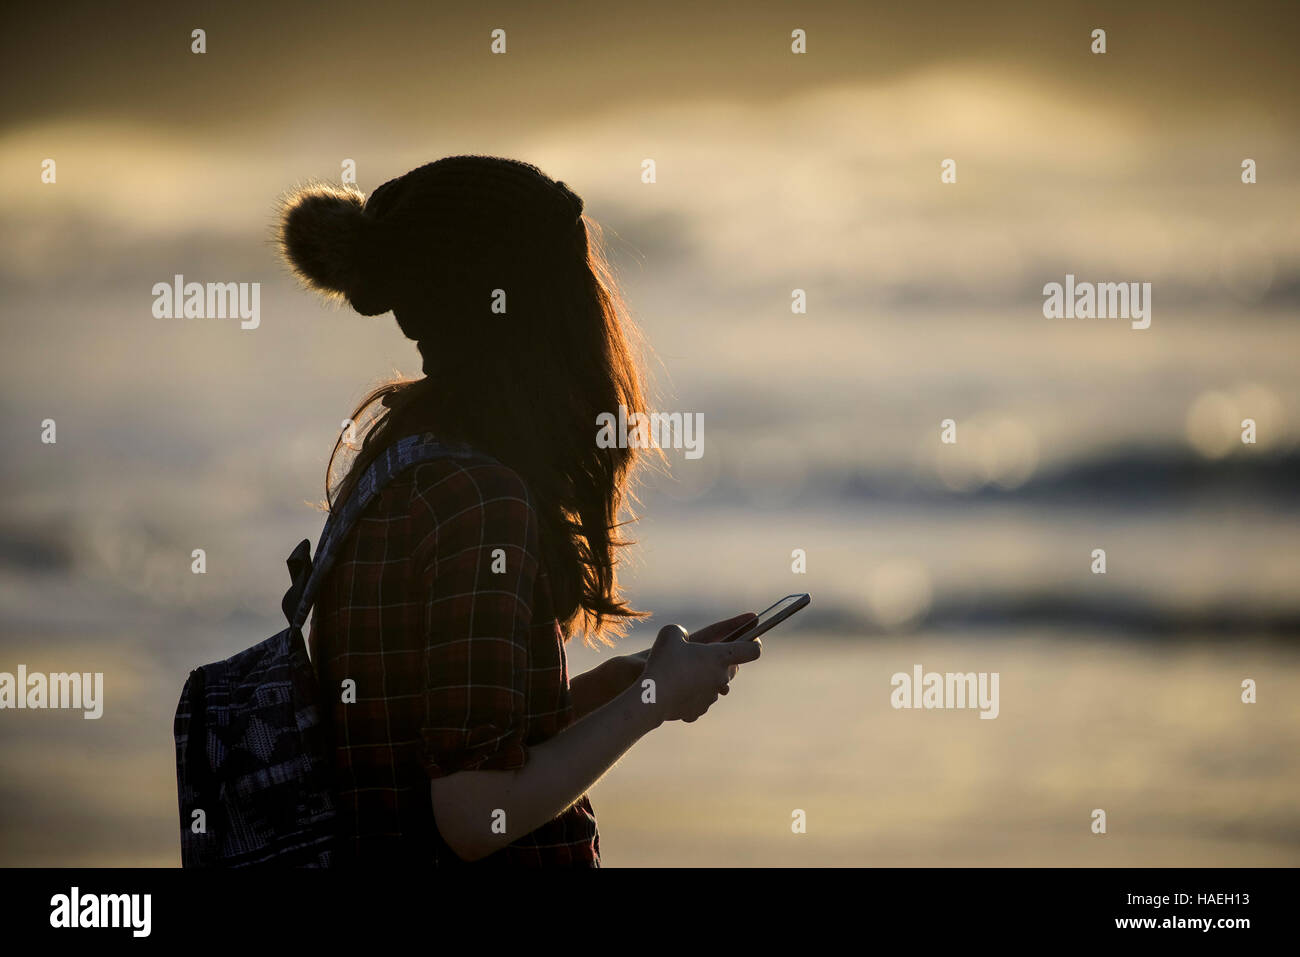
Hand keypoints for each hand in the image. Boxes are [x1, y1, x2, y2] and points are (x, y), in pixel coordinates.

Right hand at [641, 621, 761, 722]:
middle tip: (710, 655)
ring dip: (707, 678)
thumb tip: (683, 639)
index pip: (752, 650)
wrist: (652, 697)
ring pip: (717, 685)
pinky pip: (700, 700)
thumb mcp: (670, 633)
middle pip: (734, 669)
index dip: (754, 642)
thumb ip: (681, 631)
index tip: (753, 637)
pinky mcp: (699, 711)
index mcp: (720, 657)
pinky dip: (693, 694)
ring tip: (688, 673)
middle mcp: (721, 678)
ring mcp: (711, 697)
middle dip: (725, 661)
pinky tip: (677, 690)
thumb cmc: (664, 662)